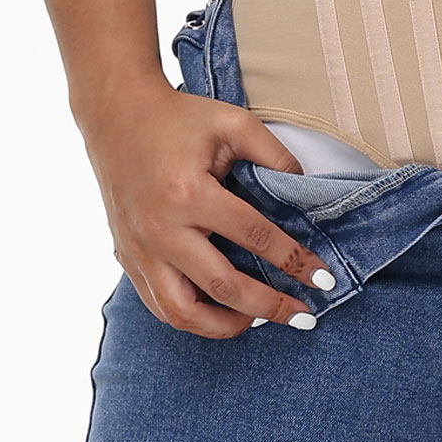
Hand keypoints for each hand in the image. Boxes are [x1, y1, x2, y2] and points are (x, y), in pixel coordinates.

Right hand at [81, 76, 336, 336]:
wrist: (118, 116)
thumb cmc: (179, 118)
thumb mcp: (232, 122)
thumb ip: (273, 153)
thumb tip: (305, 187)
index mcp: (189, 193)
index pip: (254, 236)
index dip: (294, 260)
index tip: (323, 277)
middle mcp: (161, 229)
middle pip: (223, 286)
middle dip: (271, 305)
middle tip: (305, 315)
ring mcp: (139, 250)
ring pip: (183, 313)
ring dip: (227, 325)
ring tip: (263, 319)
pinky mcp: (128, 259)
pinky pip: (160, 306)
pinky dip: (193, 319)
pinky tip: (222, 313)